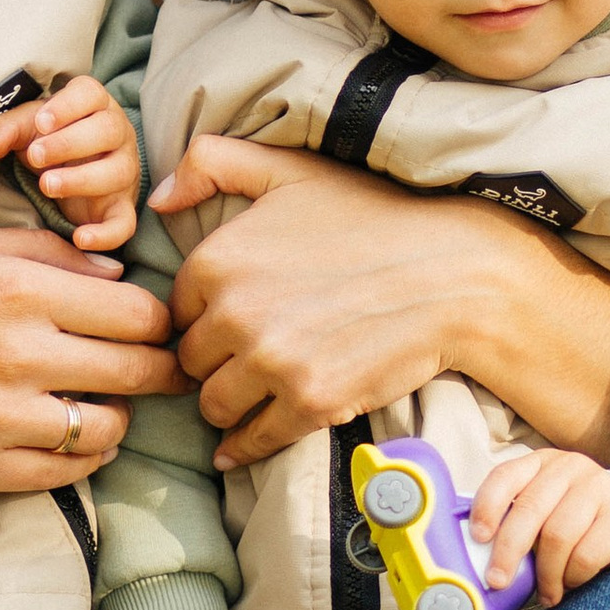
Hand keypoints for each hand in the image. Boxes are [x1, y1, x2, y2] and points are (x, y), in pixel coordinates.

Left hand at [0, 76, 140, 253]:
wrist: (69, 170)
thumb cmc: (48, 140)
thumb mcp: (25, 130)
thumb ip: (6, 131)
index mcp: (94, 104)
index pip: (91, 94)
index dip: (67, 107)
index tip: (40, 123)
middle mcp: (117, 133)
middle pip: (108, 130)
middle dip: (69, 143)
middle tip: (35, 156)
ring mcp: (124, 170)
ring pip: (117, 172)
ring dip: (81, 180)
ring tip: (46, 186)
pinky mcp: (122, 207)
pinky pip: (125, 222)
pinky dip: (106, 234)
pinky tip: (79, 238)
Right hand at [0, 227, 183, 494]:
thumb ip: (47, 255)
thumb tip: (118, 276)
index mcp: (22, 291)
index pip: (140, 313)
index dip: (160, 320)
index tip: (155, 325)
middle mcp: (21, 355)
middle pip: (141, 370)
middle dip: (160, 368)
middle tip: (160, 367)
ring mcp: (4, 417)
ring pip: (110, 426)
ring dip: (118, 414)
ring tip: (100, 400)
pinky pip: (68, 470)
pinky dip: (84, 454)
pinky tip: (69, 433)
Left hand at [156, 135, 609, 472]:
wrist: (451, 272)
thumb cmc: (372, 216)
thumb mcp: (290, 169)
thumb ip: (212, 163)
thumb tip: (159, 201)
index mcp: (218, 259)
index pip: (177, 311)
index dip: (202, 317)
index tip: (227, 322)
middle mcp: (234, 314)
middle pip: (191, 362)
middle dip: (213, 362)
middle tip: (242, 360)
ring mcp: (272, 364)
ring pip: (214, 405)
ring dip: (228, 403)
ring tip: (250, 394)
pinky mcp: (309, 403)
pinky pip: (251, 441)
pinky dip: (244, 446)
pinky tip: (240, 445)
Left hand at [467, 444, 609, 608]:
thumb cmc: (578, 523)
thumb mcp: (546, 510)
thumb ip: (517, 521)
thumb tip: (478, 557)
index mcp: (541, 463)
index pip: (505, 476)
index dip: (487, 507)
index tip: (478, 538)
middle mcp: (570, 468)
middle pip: (529, 510)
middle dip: (508, 551)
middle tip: (498, 582)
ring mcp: (600, 489)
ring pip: (557, 536)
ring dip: (546, 573)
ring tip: (546, 593)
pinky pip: (586, 555)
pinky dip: (572, 577)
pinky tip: (571, 583)